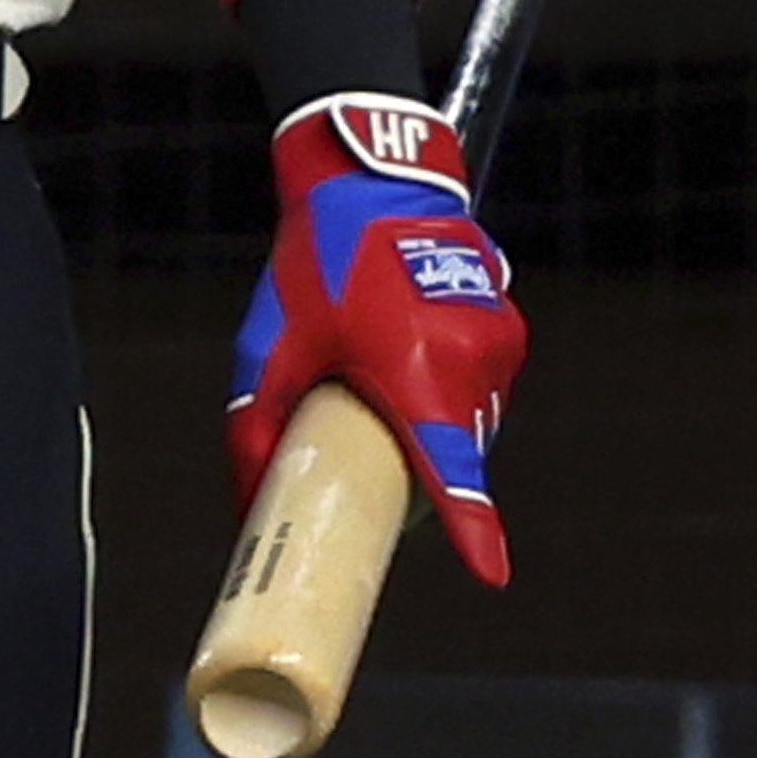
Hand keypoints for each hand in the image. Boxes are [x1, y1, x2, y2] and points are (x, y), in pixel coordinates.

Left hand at [228, 92, 527, 584]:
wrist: (371, 185)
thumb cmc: (316, 266)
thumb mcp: (270, 347)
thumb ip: (258, 427)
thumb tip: (247, 502)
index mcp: (417, 371)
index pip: (452, 466)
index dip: (472, 524)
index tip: (492, 572)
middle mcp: (473, 361)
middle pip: (450, 450)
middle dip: (410, 456)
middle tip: (358, 417)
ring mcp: (499, 343)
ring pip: (466, 419)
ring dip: (427, 415)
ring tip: (376, 356)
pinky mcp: (509, 329)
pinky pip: (478, 386)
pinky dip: (446, 383)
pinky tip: (405, 341)